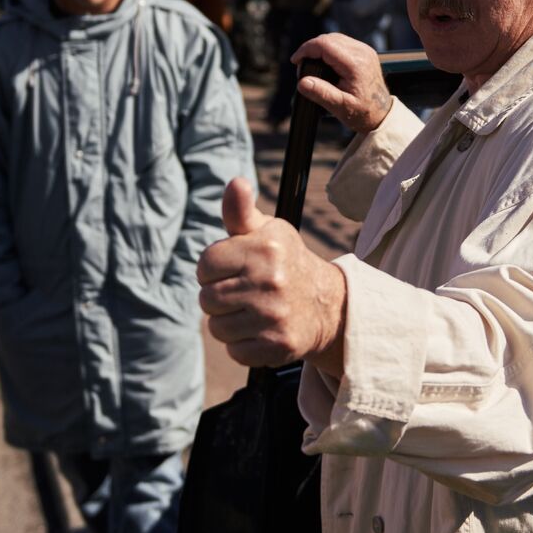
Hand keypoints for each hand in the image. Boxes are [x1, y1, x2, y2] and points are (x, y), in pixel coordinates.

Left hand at [197, 178, 345, 371]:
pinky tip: (261, 330)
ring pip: (216, 327)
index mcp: (265, 249)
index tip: (235, 268)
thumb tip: (235, 182)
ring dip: (229, 322)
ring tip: (253, 311)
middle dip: (220, 296)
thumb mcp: (267, 232)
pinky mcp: (277, 345)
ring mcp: (274, 315)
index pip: (205, 264)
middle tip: (246, 291)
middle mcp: (271, 281)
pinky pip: (234, 350)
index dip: (215, 268)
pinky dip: (242, 343)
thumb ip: (241, 211)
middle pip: (206, 298)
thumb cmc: (284, 262)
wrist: (327, 304)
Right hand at [292, 33, 392, 132]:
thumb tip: (303, 82)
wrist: (381, 113)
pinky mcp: (365, 52)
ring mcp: (365, 50)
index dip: (306, 49)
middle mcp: (362, 53)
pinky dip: (329, 49)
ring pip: (335, 38)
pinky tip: (323, 61)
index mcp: (356, 64)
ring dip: (319, 48)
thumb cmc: (362, 112)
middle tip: (302, 66)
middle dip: (311, 49)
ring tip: (311, 64)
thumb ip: (321, 93)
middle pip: (328, 38)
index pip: (325, 45)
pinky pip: (342, 42)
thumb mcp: (340, 106)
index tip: (296, 61)